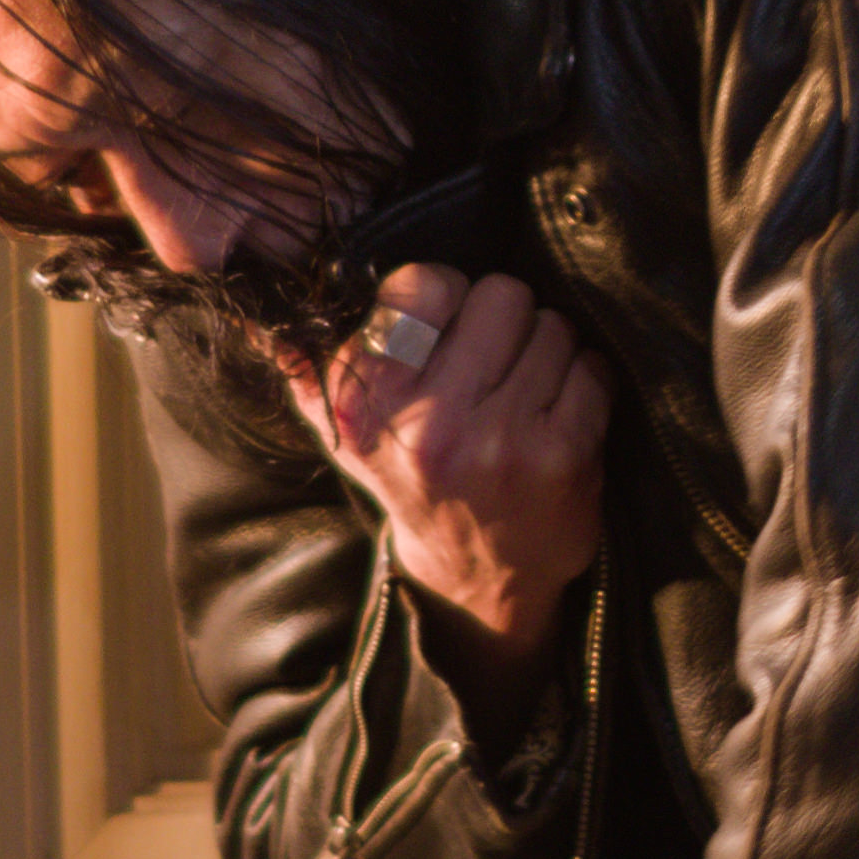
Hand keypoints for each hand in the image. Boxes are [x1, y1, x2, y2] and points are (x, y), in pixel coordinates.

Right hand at [288, 264, 609, 671]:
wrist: (473, 575)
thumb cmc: (409, 479)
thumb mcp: (339, 431)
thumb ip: (307, 367)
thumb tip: (267, 314)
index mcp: (372, 402)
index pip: (423, 283)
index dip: (445, 292)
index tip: (446, 322)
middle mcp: (433, 421)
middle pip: (501, 295)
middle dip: (503, 319)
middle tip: (492, 359)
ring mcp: (503, 438)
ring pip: (551, 327)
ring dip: (545, 350)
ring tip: (521, 390)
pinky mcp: (563, 456)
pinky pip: (591, 368)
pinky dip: (582, 381)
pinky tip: (555, 413)